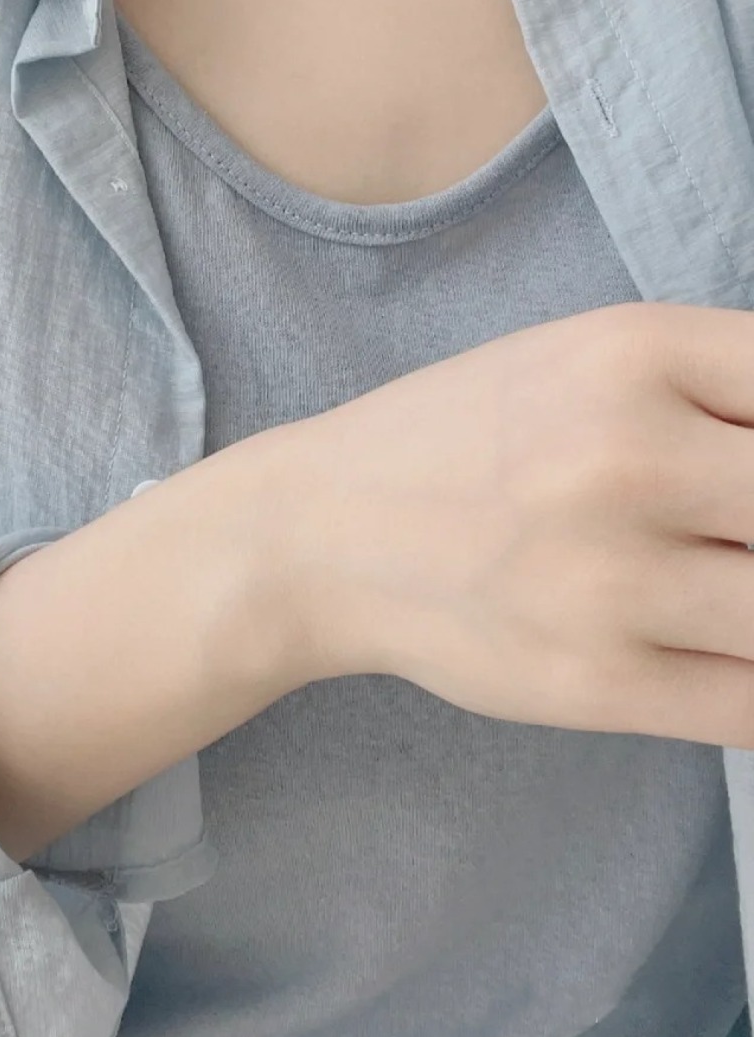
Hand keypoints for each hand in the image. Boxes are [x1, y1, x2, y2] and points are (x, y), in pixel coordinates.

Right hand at [275, 300, 753, 748]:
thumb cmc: (473, 437)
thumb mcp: (593, 358)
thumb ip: (731, 389)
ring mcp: (611, 581)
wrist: (323, 533)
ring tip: (721, 578)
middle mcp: (628, 458)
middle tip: (740, 539)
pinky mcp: (597, 685)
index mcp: (637, 351)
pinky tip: (727, 644)